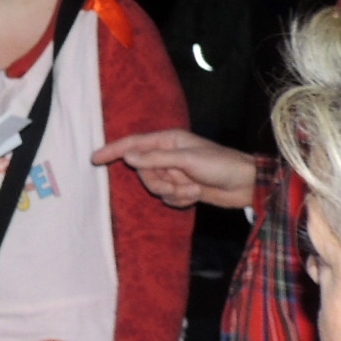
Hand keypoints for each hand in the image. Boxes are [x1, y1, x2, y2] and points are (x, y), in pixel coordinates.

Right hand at [92, 128, 256, 208]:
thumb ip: (156, 159)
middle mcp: (168, 155)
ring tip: (192, 189)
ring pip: (155, 187)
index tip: (94, 159)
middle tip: (176, 183)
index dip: (113, 151)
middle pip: (143, 172)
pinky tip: (196, 196)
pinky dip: (180, 200)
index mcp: (168, 141)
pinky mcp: (182, 189)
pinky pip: (168, 199)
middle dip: (158, 182)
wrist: (246, 185)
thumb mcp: (188, 160)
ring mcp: (175, 173)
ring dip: (172, 193)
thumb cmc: (220, 165)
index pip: (133, 144)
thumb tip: (128, 157)